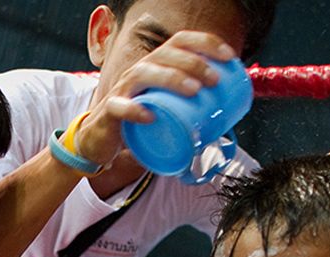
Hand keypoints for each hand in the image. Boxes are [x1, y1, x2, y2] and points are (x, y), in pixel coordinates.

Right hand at [74, 31, 236, 166]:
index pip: (180, 42)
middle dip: (194, 62)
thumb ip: (190, 110)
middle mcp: (139, 71)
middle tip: (215, 80)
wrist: (100, 141)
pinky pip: (120, 107)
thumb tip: (226, 117)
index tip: (229, 57)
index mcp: (155, 65)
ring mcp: (123, 90)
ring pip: (144, 73)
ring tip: (193, 90)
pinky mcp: (109, 113)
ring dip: (171, 78)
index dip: (205, 43)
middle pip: (165, 54)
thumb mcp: (166, 109)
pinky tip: (151, 116)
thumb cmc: (138, 122)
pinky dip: (135, 110)